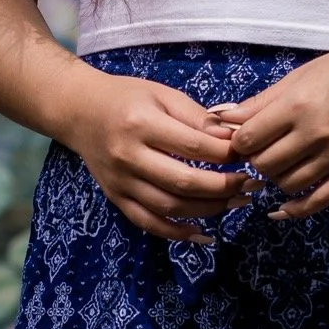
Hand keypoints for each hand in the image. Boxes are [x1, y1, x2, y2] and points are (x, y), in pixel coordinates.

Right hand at [62, 73, 244, 236]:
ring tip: (235, 203)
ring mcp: (120, 181)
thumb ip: (197, 117)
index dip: (226, 154)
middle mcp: (128, 156)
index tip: (247, 154)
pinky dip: (177, 234)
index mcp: (141, 124)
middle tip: (250, 184)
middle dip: (223, 187)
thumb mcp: (163, 95)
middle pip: (184, 182)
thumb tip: (234, 137)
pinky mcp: (116, 198)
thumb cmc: (126, 98)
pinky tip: (203, 234)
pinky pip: (149, 223)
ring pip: (170, 207)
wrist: (79, 111)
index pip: (193, 145)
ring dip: (208, 210)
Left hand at [209, 44, 328, 217]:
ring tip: (280, 164)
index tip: (245, 137)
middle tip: (262, 151)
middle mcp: (317, 133)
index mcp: (299, 104)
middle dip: (256, 161)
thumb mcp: (301, 77)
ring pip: (288, 185)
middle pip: (265, 165)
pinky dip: (296, 209)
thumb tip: (220, 116)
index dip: (239, 142)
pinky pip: (319, 201)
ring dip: (275, 179)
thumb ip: (261, 101)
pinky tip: (282, 209)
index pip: (249, 139)